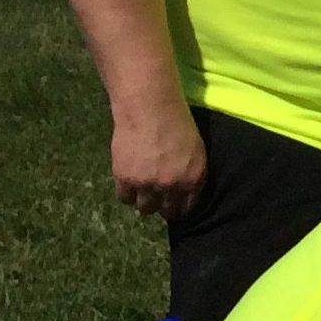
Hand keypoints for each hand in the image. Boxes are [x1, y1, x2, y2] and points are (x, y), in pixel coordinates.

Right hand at [109, 101, 207, 220]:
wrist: (150, 109)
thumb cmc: (177, 123)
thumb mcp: (195, 150)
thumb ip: (190, 173)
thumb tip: (182, 189)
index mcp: (194, 178)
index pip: (187, 207)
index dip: (179, 208)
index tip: (173, 206)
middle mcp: (172, 185)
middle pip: (166, 211)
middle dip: (162, 207)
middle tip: (157, 199)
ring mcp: (148, 184)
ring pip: (144, 208)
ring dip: (144, 202)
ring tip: (142, 191)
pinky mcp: (126, 178)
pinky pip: (125, 198)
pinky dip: (127, 193)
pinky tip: (129, 184)